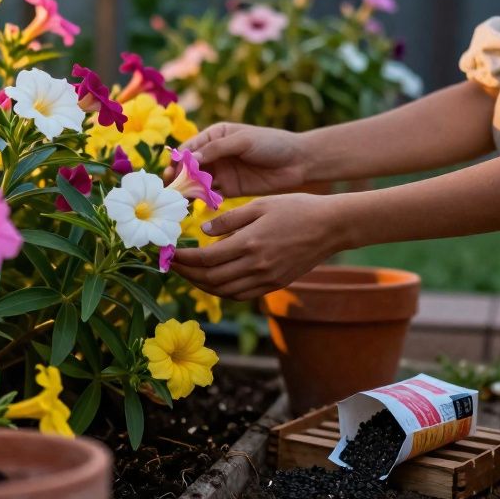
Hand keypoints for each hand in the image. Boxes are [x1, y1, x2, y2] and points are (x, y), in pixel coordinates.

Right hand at [166, 122, 307, 196]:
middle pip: (189, 166)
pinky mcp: (229, 189)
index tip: (171, 171)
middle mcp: (214, 153)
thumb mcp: (243, 141)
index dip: (178, 159)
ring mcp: (221, 172)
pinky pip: (210, 195)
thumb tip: (190, 158)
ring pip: (197, 182)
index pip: (190, 147)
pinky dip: (201, 200)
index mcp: (215, 135)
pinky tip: (196, 206)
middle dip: (179, 177)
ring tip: (179, 201)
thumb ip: (217, 149)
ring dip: (187, 190)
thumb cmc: (272, 144)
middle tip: (171, 189)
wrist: (298, 162)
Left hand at [172, 193, 344, 300]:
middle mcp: (256, 266)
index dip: (183, 259)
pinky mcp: (274, 284)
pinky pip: (241, 294)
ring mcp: (266, 279)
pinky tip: (213, 280)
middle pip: (210, 279)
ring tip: (187, 273)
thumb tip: (203, 231)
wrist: (331, 226)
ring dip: (201, 285)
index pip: (206, 259)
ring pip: (224, 291)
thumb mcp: (260, 204)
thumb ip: (229, 219)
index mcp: (250, 243)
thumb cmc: (296, 208)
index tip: (168, 253)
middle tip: (170, 265)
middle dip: (186, 274)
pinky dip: (222, 291)